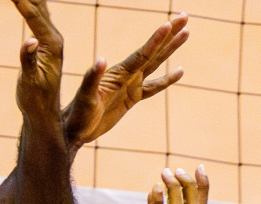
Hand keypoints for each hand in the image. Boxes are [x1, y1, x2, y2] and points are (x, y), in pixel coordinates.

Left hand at [10, 0, 187, 148]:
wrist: (73, 130)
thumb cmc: (77, 114)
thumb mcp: (84, 97)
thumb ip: (92, 78)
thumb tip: (101, 60)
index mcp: (119, 73)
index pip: (142, 53)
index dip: (156, 39)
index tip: (169, 23)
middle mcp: (127, 75)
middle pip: (154, 51)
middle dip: (170, 34)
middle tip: (185, 17)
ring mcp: (131, 85)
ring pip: (156, 63)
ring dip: (171, 48)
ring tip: (187, 33)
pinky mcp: (132, 98)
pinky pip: (154, 87)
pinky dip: (167, 79)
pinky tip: (180, 71)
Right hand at [11, 0, 65, 123]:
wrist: (43, 112)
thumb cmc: (35, 100)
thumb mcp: (30, 82)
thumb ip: (29, 60)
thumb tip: (30, 41)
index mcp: (52, 45)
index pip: (35, 17)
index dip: (22, 2)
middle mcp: (54, 39)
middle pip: (40, 7)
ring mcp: (50, 41)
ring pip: (40, 10)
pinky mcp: (45, 44)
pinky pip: (37, 18)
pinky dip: (30, 6)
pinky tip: (26, 0)